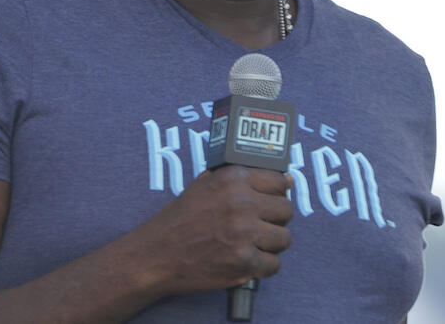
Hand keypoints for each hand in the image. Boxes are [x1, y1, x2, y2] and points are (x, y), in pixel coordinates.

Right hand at [134, 165, 293, 295]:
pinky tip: (246, 261)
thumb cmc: (182, 219)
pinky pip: (274, 264)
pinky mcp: (244, 262)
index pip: (280, 182)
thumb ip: (243, 179)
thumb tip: (287, 179)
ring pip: (285, 238)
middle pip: (286, 210)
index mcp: (234, 179)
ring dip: (271, 244)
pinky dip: (262, 266)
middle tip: (258, 226)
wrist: (157, 254)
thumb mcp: (206, 184)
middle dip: (275, 219)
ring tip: (252, 244)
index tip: (268, 202)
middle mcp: (242, 203)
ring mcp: (244, 233)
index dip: (275, 194)